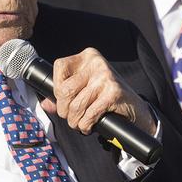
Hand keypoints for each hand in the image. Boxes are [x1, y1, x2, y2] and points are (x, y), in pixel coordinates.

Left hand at [41, 48, 156, 135]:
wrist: (136, 109)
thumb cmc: (106, 98)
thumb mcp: (85, 90)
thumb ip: (63, 95)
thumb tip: (45, 103)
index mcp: (88, 56)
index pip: (60, 66)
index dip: (57, 88)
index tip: (64, 99)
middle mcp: (96, 63)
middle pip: (65, 90)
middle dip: (64, 110)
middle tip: (72, 117)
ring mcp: (106, 77)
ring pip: (76, 106)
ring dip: (75, 121)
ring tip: (81, 123)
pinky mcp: (113, 93)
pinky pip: (89, 115)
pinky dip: (86, 125)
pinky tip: (90, 126)